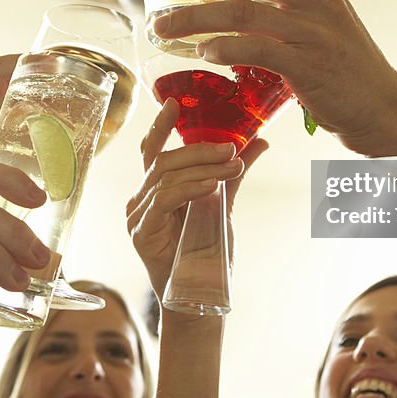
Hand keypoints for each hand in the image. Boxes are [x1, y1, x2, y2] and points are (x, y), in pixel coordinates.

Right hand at [125, 99, 268, 299]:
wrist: (199, 295)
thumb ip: (234, 174)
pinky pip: (164, 200)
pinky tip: (212, 185)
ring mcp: (137, 215)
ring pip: (166, 177)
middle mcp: (140, 198)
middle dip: (199, 149)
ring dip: (203, 167)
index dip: (161, 125)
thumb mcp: (222, 205)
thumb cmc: (204, 253)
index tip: (176, 102)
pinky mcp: (142, 232)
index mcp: (154, 189)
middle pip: (164, 159)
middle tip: (232, 146)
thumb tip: (259, 141)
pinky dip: (190, 188)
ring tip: (233, 166)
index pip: (153, 150)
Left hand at [151, 0, 396, 157]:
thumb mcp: (317, 22)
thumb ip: (280, 4)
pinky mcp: (312, 66)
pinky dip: (225, 48)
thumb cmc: (342, 68)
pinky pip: (260, 50)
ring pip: (243, 11)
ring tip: (163, 26)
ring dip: (195, 16)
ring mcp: (316, 31)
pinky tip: (202, 53)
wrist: (384, 108)